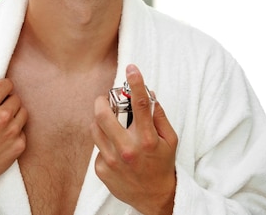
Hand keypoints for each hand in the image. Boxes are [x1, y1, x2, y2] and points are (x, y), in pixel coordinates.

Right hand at [0, 71, 27, 214]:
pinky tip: (3, 139)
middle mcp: (2, 116)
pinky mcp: (19, 145)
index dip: (2, 88)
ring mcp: (12, 131)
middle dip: (7, 102)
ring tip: (0, 126)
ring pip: (23, 112)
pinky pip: (23, 131)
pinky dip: (16, 133)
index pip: (7, 84)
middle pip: (16, 98)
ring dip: (14, 116)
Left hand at [92, 64, 177, 214]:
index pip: (139, 105)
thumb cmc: (163, 165)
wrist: (154, 197)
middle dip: (102, 101)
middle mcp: (127, 149)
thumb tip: (149, 96)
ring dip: (101, 121)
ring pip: (95, 129)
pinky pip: (97, 147)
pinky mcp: (101, 169)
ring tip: (111, 124)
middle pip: (104, 115)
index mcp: (146, 139)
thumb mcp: (170, 140)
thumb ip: (159, 117)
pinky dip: (105, 143)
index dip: (135, 83)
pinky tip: (116, 150)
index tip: (132, 68)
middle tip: (105, 99)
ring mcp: (112, 160)